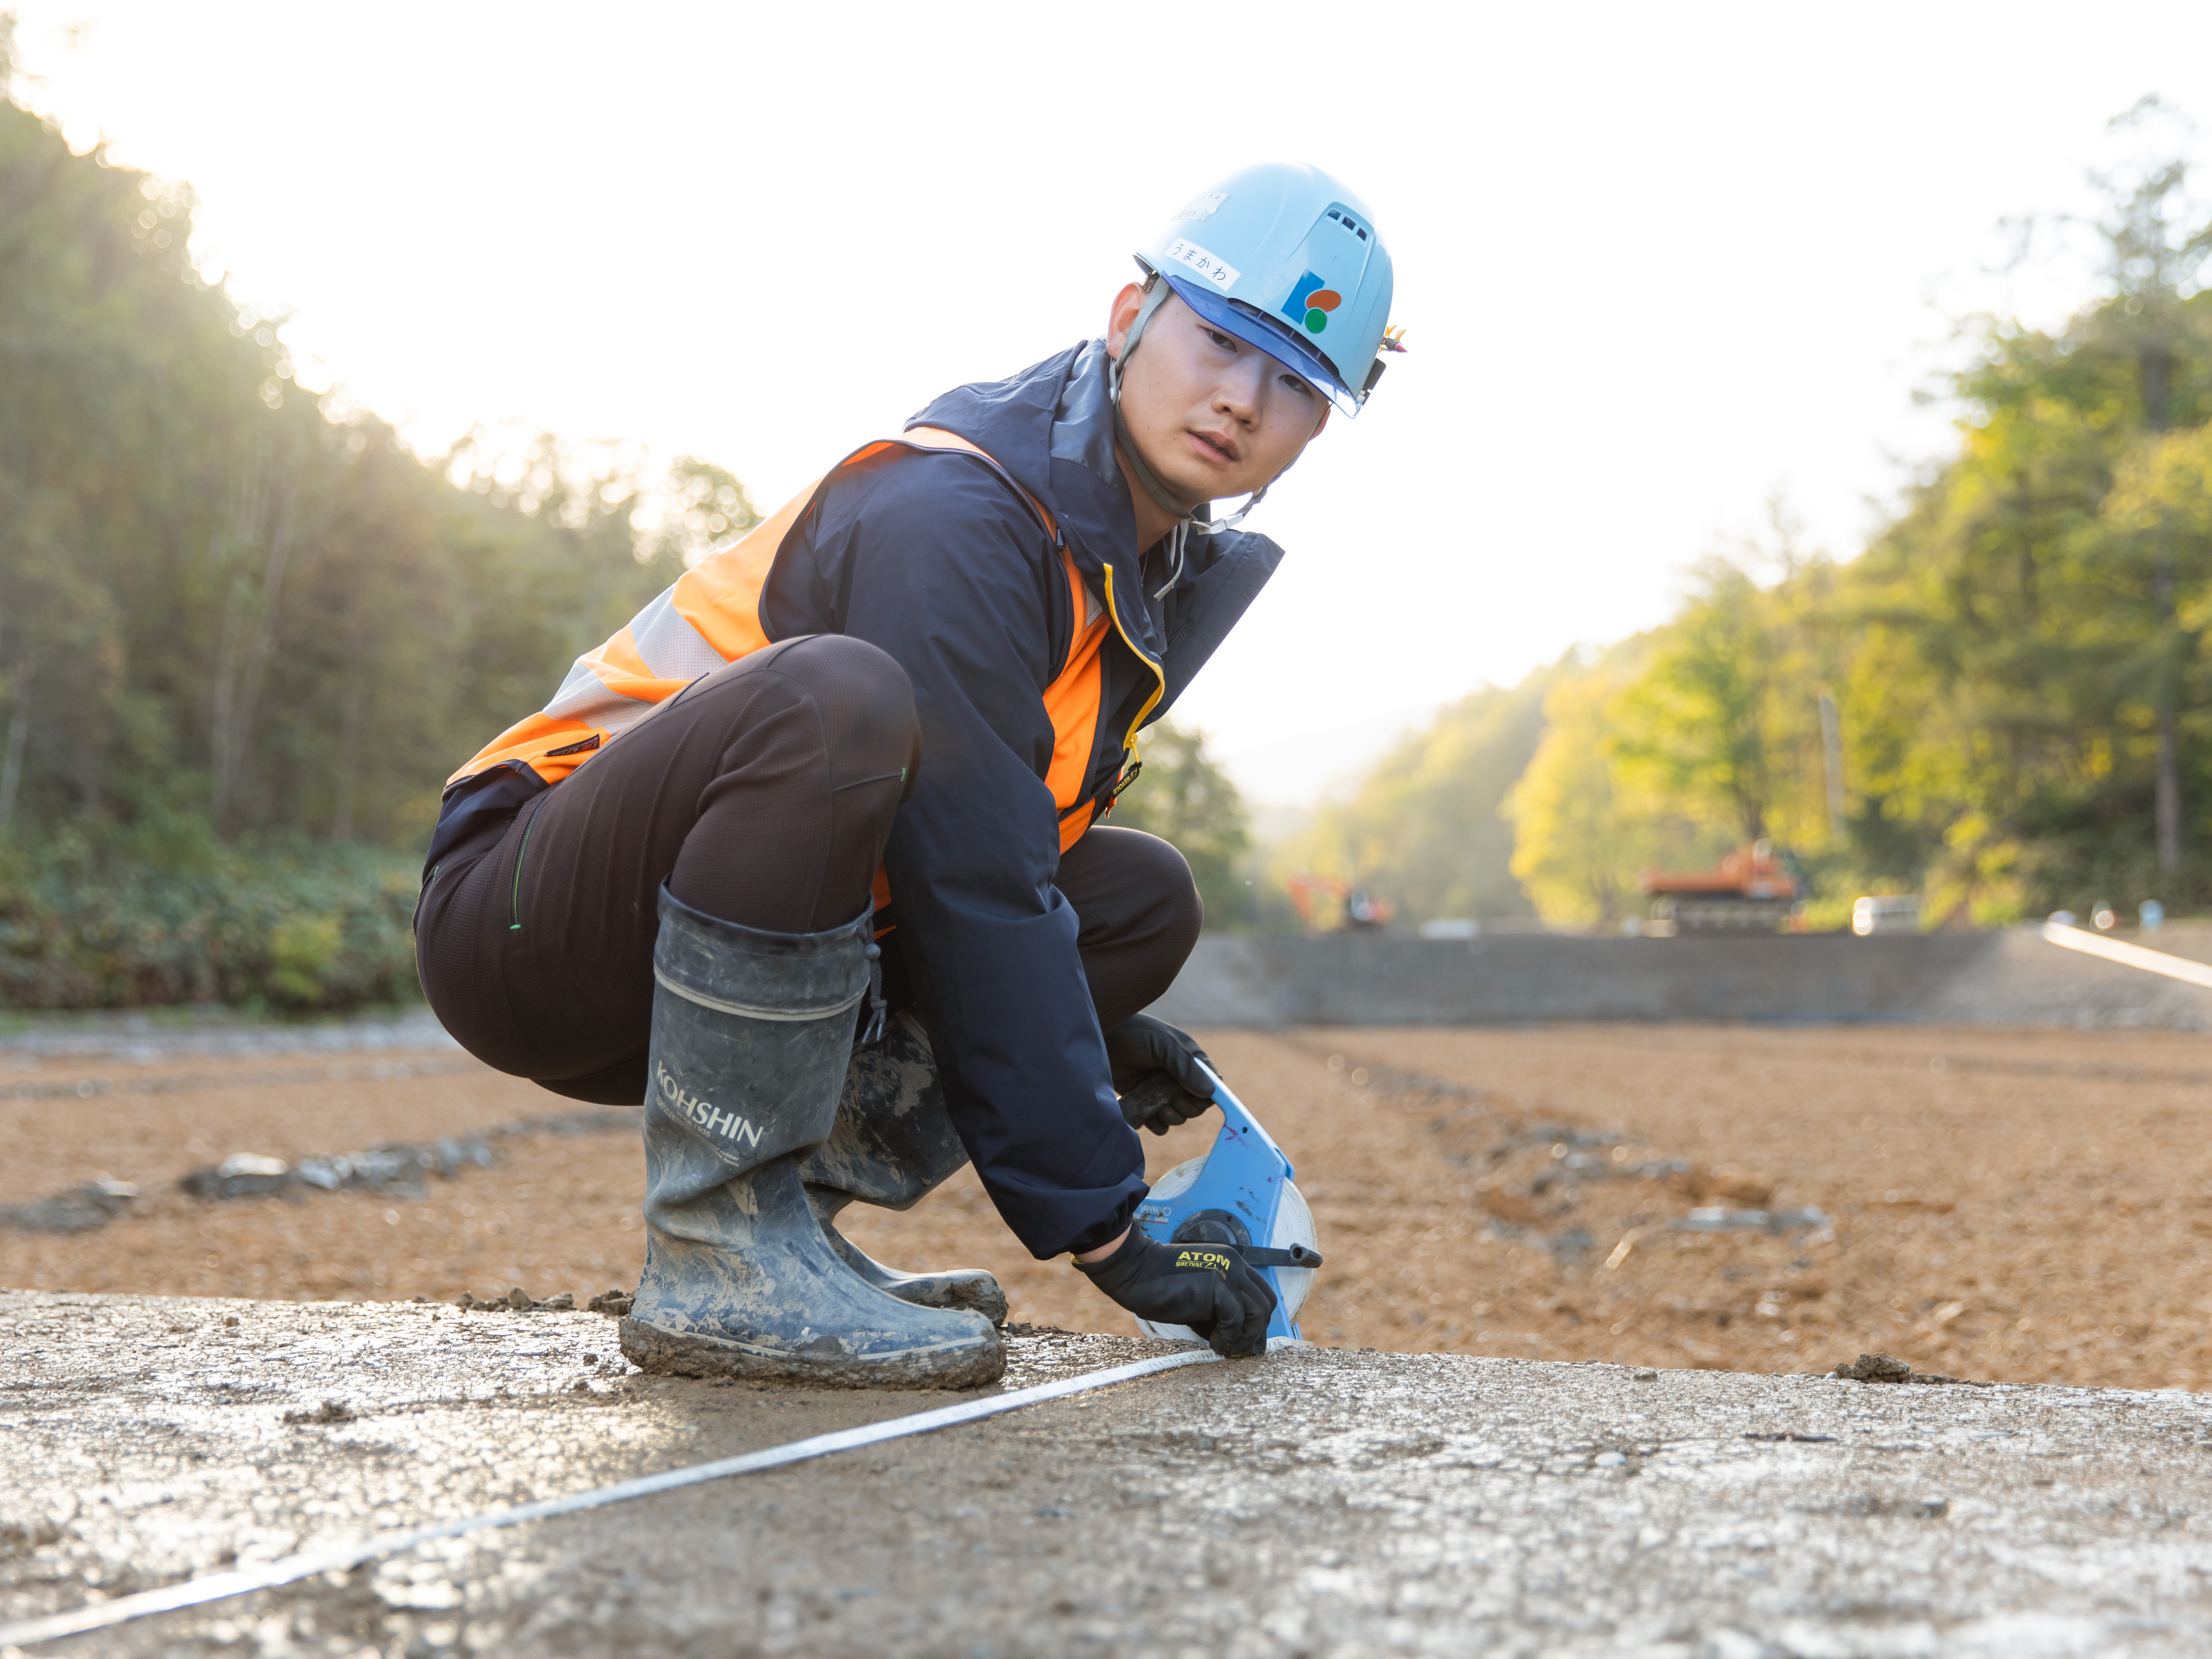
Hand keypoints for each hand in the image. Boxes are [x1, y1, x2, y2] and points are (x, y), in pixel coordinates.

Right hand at [1072, 1228, 1275, 1357]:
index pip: (1261, 1295)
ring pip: (1258, 1311)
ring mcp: (1228, 1271)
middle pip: (1266, 1304)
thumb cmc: (1162, 1290)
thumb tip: (1246, 1346)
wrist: (1135, 1272)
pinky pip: (1236, 1318)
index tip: (1247, 1346)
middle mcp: (1235, 1264)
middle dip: (1256, 1332)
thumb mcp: (1200, 1303)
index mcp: (1233, 1264)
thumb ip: (1222, 1316)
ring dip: (1244, 1337)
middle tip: (1237, 1352)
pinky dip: (1229, 1337)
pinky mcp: (1217, 1283)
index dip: (1258, 1324)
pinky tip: (1214, 1346)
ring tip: (1224, 1349)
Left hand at [1105, 1014, 1216, 1135]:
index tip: (1197, 1099)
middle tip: (1172, 1105)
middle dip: (1188, 1108)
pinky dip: (1158, 1125)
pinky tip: (1151, 1120)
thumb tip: (1209, 1092)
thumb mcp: (1163, 1045)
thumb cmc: (1133, 1035)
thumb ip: (1185, 1067)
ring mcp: (1160, 1090)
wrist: (1100, 1039)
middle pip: (1196, 1103)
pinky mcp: (1144, 1101)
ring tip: (1161, 1112)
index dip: (1208, 1094)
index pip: (1210, 1081)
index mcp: (1188, 1058)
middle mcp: (1177, 1076)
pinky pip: (1159, 1122)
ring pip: (1179, 1114)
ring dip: (1174, 1118)